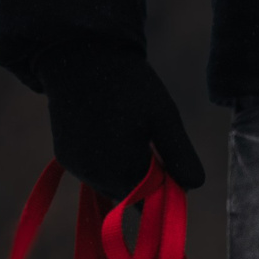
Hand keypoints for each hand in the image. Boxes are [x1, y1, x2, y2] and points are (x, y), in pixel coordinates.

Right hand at [38, 47, 205, 196]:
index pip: (151, 204)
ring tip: (130, 132)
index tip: (170, 162)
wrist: (79, 53)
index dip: (166, 189)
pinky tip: (112, 132)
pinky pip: (96, 172)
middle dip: (147, 179)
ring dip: (128, 170)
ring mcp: (77, 167)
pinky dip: (109, 162)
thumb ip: (180, 156)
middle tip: (151, 141)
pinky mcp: (66, 156)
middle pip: (131, 197)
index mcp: (121, 171)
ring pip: (114, 185)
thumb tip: (192, 187)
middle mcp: (94, 176)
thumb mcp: (164, 118)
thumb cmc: (128, 84)